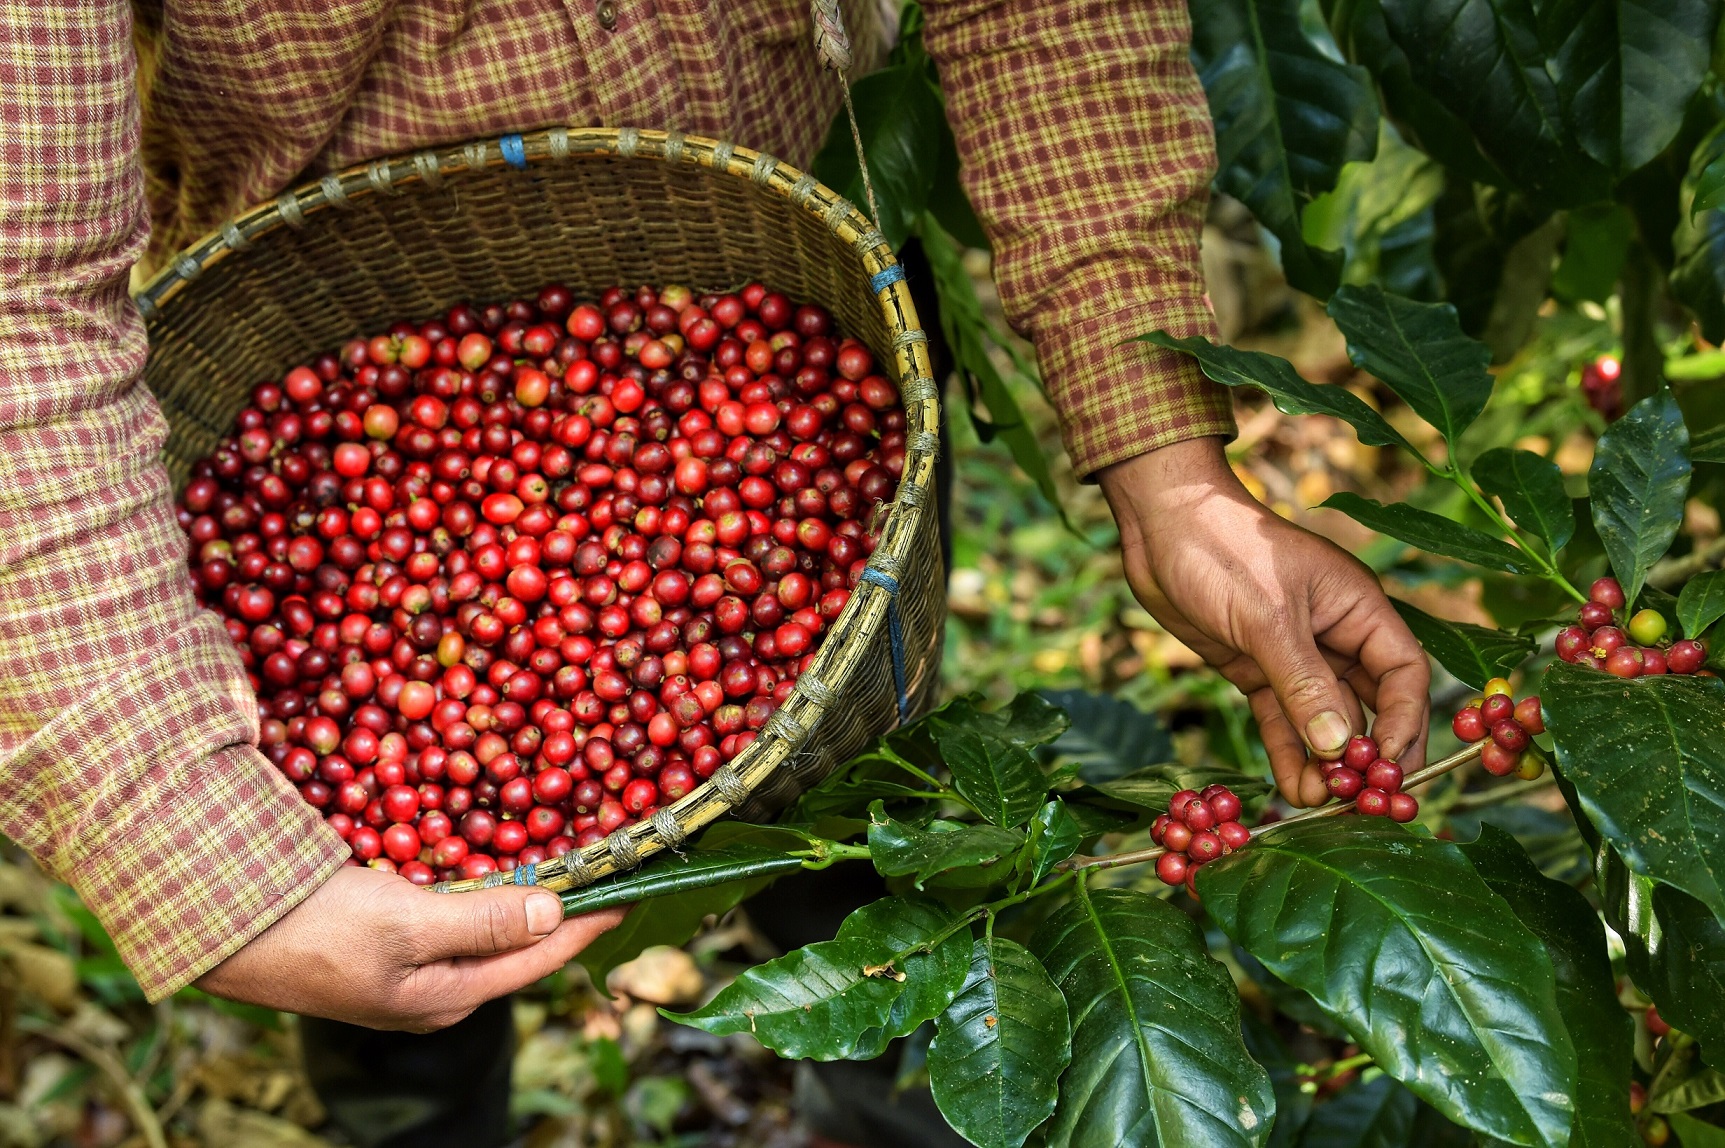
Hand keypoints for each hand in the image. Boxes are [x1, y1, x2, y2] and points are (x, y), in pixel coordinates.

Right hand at [197, 866, 624, 1030]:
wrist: (219, 927)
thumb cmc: (313, 930)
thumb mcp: (405, 925)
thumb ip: (483, 922)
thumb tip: (555, 913)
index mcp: (448, 997)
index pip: (541, 957)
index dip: (590, 922)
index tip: (634, 890)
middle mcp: (437, 990)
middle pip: (519, 948)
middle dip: (564, 910)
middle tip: (607, 870)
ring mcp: (410, 968)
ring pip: (486, 928)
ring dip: (525, 897)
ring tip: (568, 862)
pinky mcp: (385, 940)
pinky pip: (452, 913)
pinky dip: (481, 889)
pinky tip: (494, 863)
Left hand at [1099, 438, 1429, 806]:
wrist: (1160, 526)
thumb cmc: (1224, 550)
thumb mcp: (1267, 617)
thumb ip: (1304, 683)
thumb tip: (1341, 747)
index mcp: (1357, 608)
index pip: (1403, 673)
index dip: (1405, 722)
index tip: (1388, 767)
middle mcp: (1336, 635)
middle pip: (1372, 704)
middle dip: (1369, 754)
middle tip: (1365, 801)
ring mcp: (1296, 656)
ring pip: (1325, 721)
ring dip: (1325, 763)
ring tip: (1320, 805)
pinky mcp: (1257, 670)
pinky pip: (1283, 720)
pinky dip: (1289, 753)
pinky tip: (1292, 789)